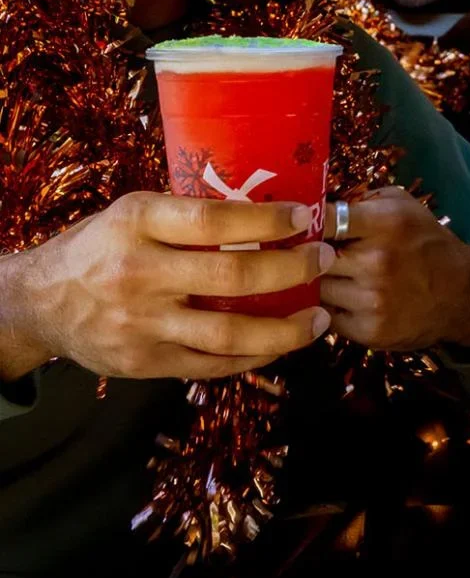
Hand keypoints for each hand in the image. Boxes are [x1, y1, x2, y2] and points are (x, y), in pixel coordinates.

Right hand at [0, 193, 333, 381]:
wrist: (38, 302)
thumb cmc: (100, 248)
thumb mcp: (132, 214)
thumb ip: (185, 217)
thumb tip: (267, 211)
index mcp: (137, 223)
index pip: (213, 220)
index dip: (266, 220)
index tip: (304, 218)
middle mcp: (139, 273)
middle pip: (232, 276)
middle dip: (291, 270)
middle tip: (324, 260)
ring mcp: (142, 324)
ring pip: (229, 334)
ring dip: (285, 329)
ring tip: (321, 318)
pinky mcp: (145, 363)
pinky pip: (213, 366)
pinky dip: (254, 357)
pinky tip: (281, 345)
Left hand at [321, 188, 469, 350]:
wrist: (463, 294)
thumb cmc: (427, 243)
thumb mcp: (403, 206)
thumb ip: (362, 200)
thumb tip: (317, 206)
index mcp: (385, 223)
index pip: (323, 218)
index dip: (306, 221)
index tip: (300, 224)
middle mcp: (377, 261)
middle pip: (311, 257)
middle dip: (308, 254)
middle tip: (310, 253)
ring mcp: (373, 299)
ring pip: (317, 289)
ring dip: (321, 282)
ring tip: (337, 276)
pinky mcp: (370, 330)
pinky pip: (328, 315)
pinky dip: (332, 308)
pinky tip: (348, 299)